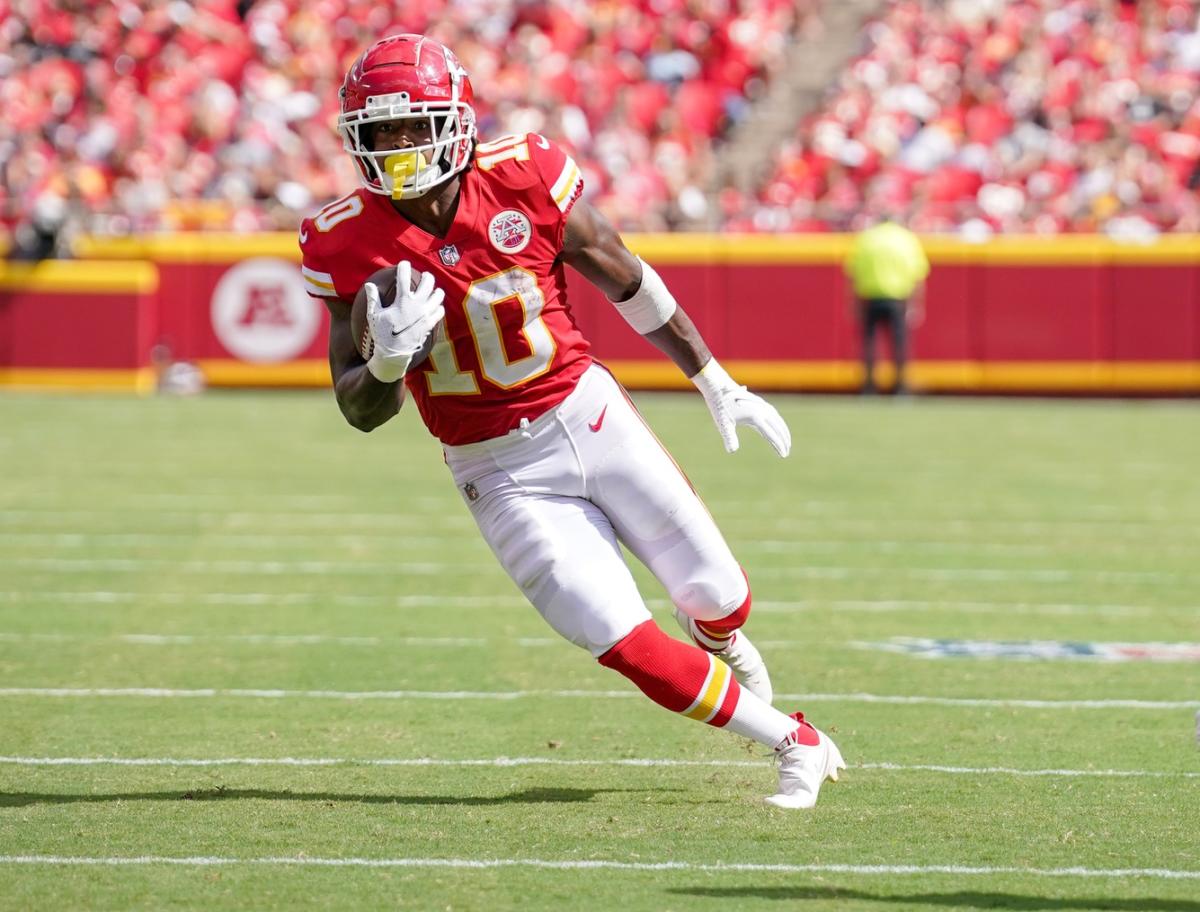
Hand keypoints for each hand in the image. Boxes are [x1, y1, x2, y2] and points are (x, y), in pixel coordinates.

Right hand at [365, 261, 444, 382]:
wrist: (394, 354)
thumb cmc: (382, 334)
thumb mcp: (374, 315)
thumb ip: (373, 298)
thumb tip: (369, 285)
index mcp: (402, 300)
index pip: (404, 277)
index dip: (404, 267)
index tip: (404, 264)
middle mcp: (417, 305)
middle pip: (428, 282)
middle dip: (426, 276)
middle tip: (423, 276)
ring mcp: (426, 314)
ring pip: (438, 295)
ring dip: (435, 290)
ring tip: (432, 290)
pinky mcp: (431, 324)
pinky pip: (440, 311)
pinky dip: (438, 306)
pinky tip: (434, 306)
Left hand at [692, 359, 790, 456]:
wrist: (718, 386)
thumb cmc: (720, 406)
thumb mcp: (723, 424)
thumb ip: (729, 437)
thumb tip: (732, 451)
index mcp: (755, 416)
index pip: (771, 434)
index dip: (778, 445)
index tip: (784, 455)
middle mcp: (762, 410)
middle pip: (778, 427)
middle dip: (784, 440)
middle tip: (787, 452)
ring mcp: (762, 405)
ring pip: (777, 420)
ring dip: (783, 431)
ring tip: (786, 442)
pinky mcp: (759, 404)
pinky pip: (772, 415)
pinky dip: (777, 424)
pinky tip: (776, 430)